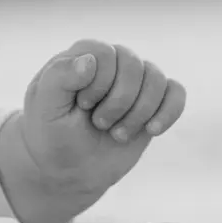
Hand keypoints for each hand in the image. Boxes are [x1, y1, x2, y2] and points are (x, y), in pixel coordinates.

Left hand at [0, 39, 185, 222]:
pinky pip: (176, 92)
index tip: (83, 106)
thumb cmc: (50, 134)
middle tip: (100, 124)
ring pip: (157, 78)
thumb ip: (59, 78)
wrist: (68, 169)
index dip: (99, 83)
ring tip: (118, 134)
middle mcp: (111, 63)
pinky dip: (168, 112)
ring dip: (139, 112)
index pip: (105, 53)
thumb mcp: (45, 107)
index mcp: (81, 55)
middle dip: (119, 101)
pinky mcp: (153, 103)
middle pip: (134, 64)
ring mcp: (134, 82)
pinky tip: (151, 131)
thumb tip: (90, 60)